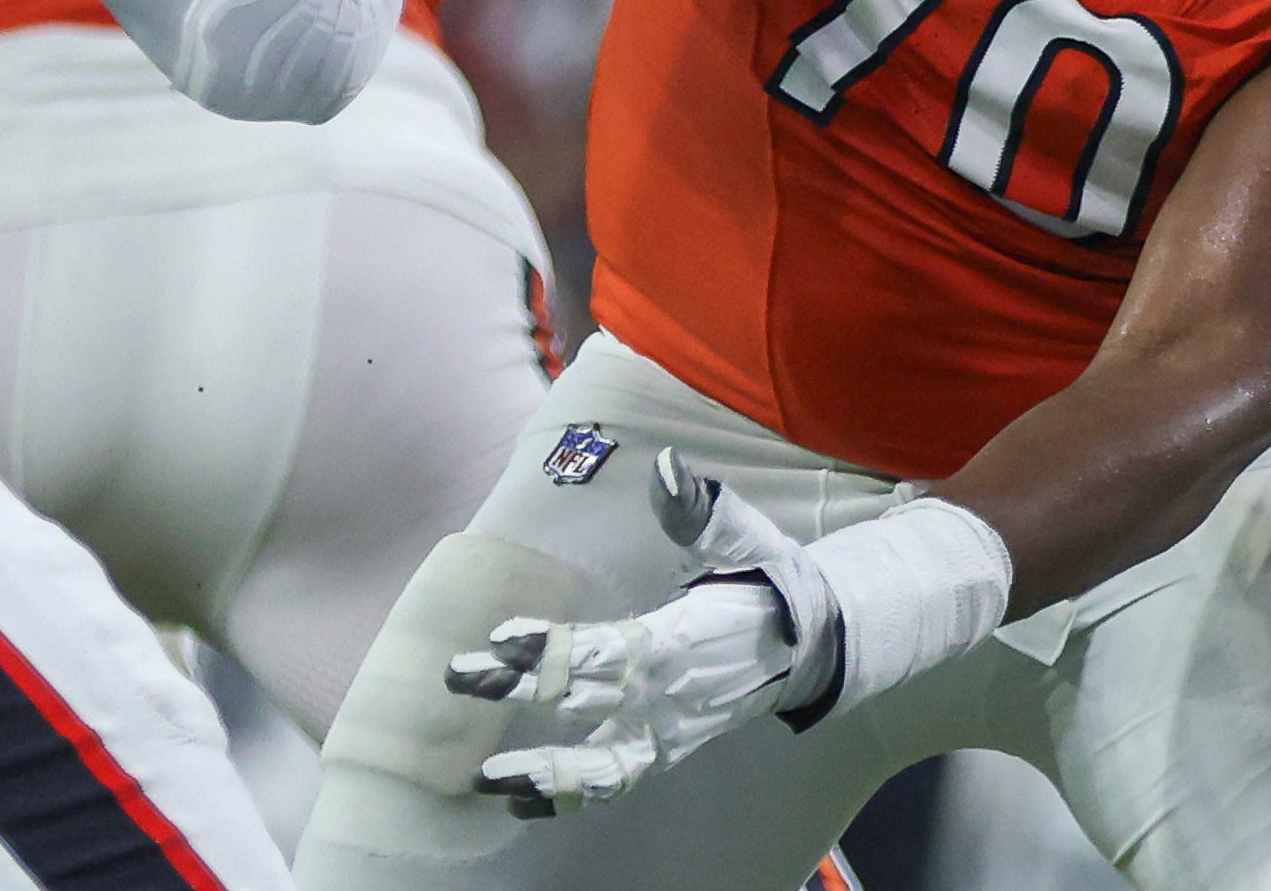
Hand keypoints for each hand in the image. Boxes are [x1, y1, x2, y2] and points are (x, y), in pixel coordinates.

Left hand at [446, 448, 1009, 813]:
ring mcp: (669, 728)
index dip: (550, 648)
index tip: (499, 640)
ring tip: (488, 780)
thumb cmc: (765, 577)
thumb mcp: (738, 533)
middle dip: (516, 692)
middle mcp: (668, 692)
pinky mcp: (669, 749)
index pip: (603, 647)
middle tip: (456, 679)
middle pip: (584, 698)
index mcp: (676, 637)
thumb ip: (695, 504)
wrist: (814, 639)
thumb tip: (667, 468)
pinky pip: (619, 780)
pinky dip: (573, 794)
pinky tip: (525, 802)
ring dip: (544, 773)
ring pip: (602, 763)